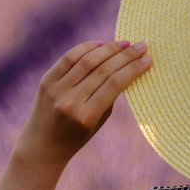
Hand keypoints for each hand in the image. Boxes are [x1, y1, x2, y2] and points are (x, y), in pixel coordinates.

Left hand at [17, 39, 150, 164]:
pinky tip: (100, 44)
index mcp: (86, 116)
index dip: (133, 69)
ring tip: (124, 43)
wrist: (41, 146)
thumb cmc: (76, 137)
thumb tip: (124, 66)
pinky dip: (86, 48)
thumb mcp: (98, 122)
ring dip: (109, 49)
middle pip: (103, 70)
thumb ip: (109, 97)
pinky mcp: (46, 81)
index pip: (115, 84)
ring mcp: (56, 89)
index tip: (147, 59)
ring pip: (87, 60)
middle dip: (125, 55)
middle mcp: (71, 101)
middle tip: (141, 46)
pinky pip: (69, 58)